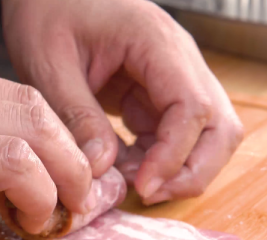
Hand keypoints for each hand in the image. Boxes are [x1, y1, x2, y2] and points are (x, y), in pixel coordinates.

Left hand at [1, 0, 243, 204]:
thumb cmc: (46, 14)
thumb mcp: (49, 65)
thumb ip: (77, 116)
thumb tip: (102, 168)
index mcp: (156, 42)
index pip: (193, 107)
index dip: (175, 155)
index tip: (142, 186)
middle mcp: (179, 60)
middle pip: (220, 126)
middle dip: (193, 171)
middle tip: (147, 195)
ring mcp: (174, 78)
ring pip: (206, 136)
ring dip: (177, 168)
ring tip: (128, 182)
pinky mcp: (159, 95)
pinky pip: (175, 136)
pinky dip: (156, 160)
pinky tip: (121, 167)